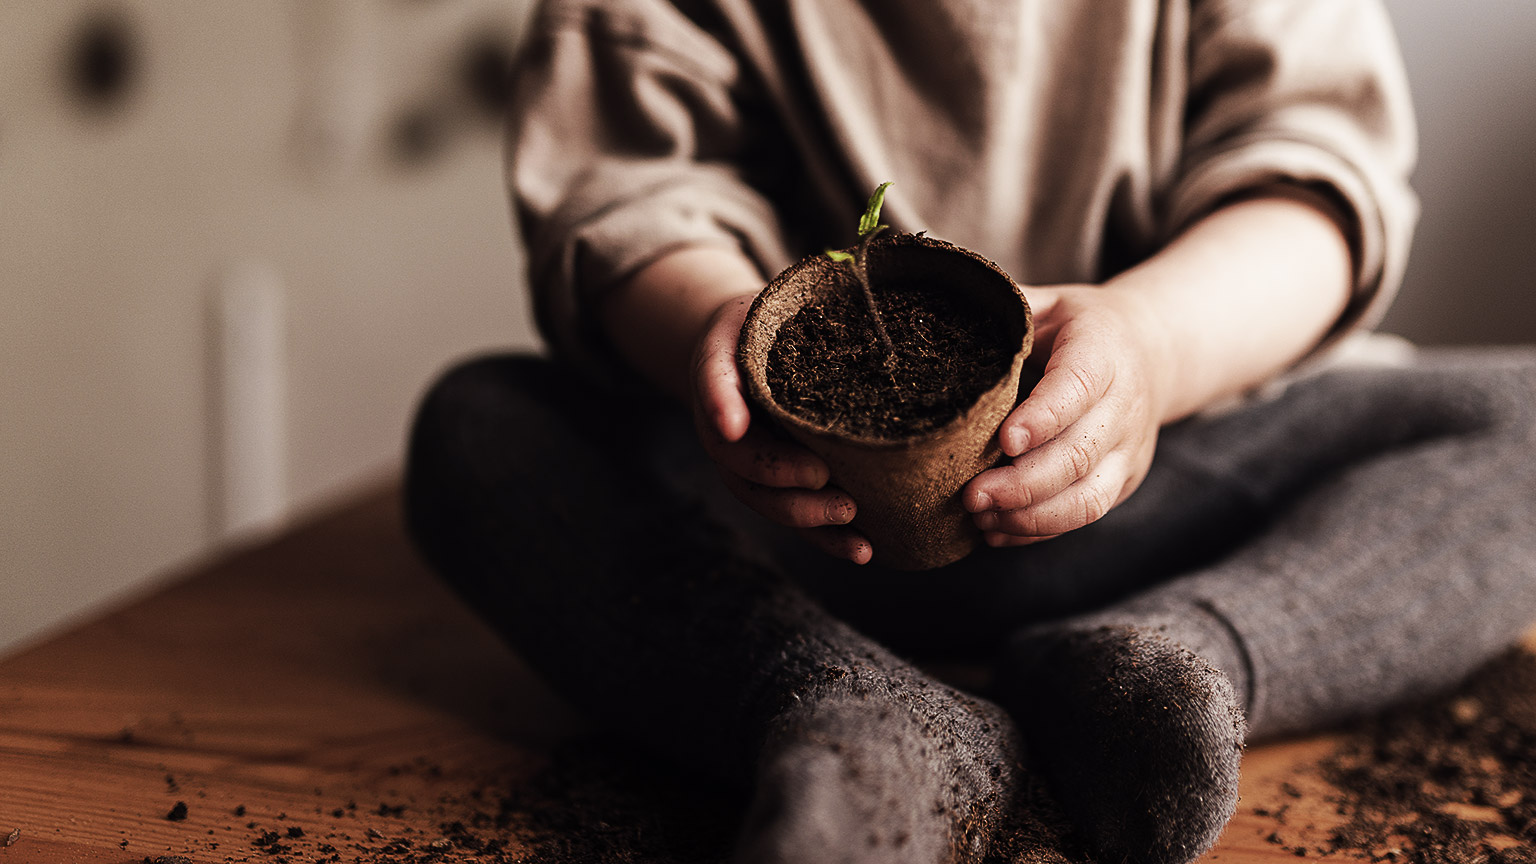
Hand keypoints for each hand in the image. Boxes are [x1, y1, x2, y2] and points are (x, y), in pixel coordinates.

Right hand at [691, 293, 873, 563]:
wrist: (753, 348)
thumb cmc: (771, 320)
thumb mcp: (770, 299)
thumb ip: (793, 298)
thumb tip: (858, 263)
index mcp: (718, 371)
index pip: (713, 387)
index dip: (721, 406)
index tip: (734, 425)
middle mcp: (725, 425)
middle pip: (741, 463)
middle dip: (781, 479)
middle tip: (824, 481)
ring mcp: (749, 461)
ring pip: (767, 500)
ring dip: (808, 519)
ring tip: (852, 524)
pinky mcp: (779, 484)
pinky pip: (796, 515)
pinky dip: (827, 538)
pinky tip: (864, 550)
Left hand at [961, 285, 1175, 545]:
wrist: (1153, 352)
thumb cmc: (1082, 328)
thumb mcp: (1051, 303)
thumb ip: (1008, 308)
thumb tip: (944, 309)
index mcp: (1104, 352)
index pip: (1078, 388)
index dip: (1043, 418)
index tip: (1005, 439)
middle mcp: (1124, 406)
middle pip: (1079, 454)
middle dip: (1023, 483)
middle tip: (971, 495)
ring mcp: (1128, 451)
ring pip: (1088, 497)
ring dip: (1031, 516)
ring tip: (980, 519)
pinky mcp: (1123, 482)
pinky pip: (1084, 516)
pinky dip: (1040, 530)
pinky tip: (997, 531)